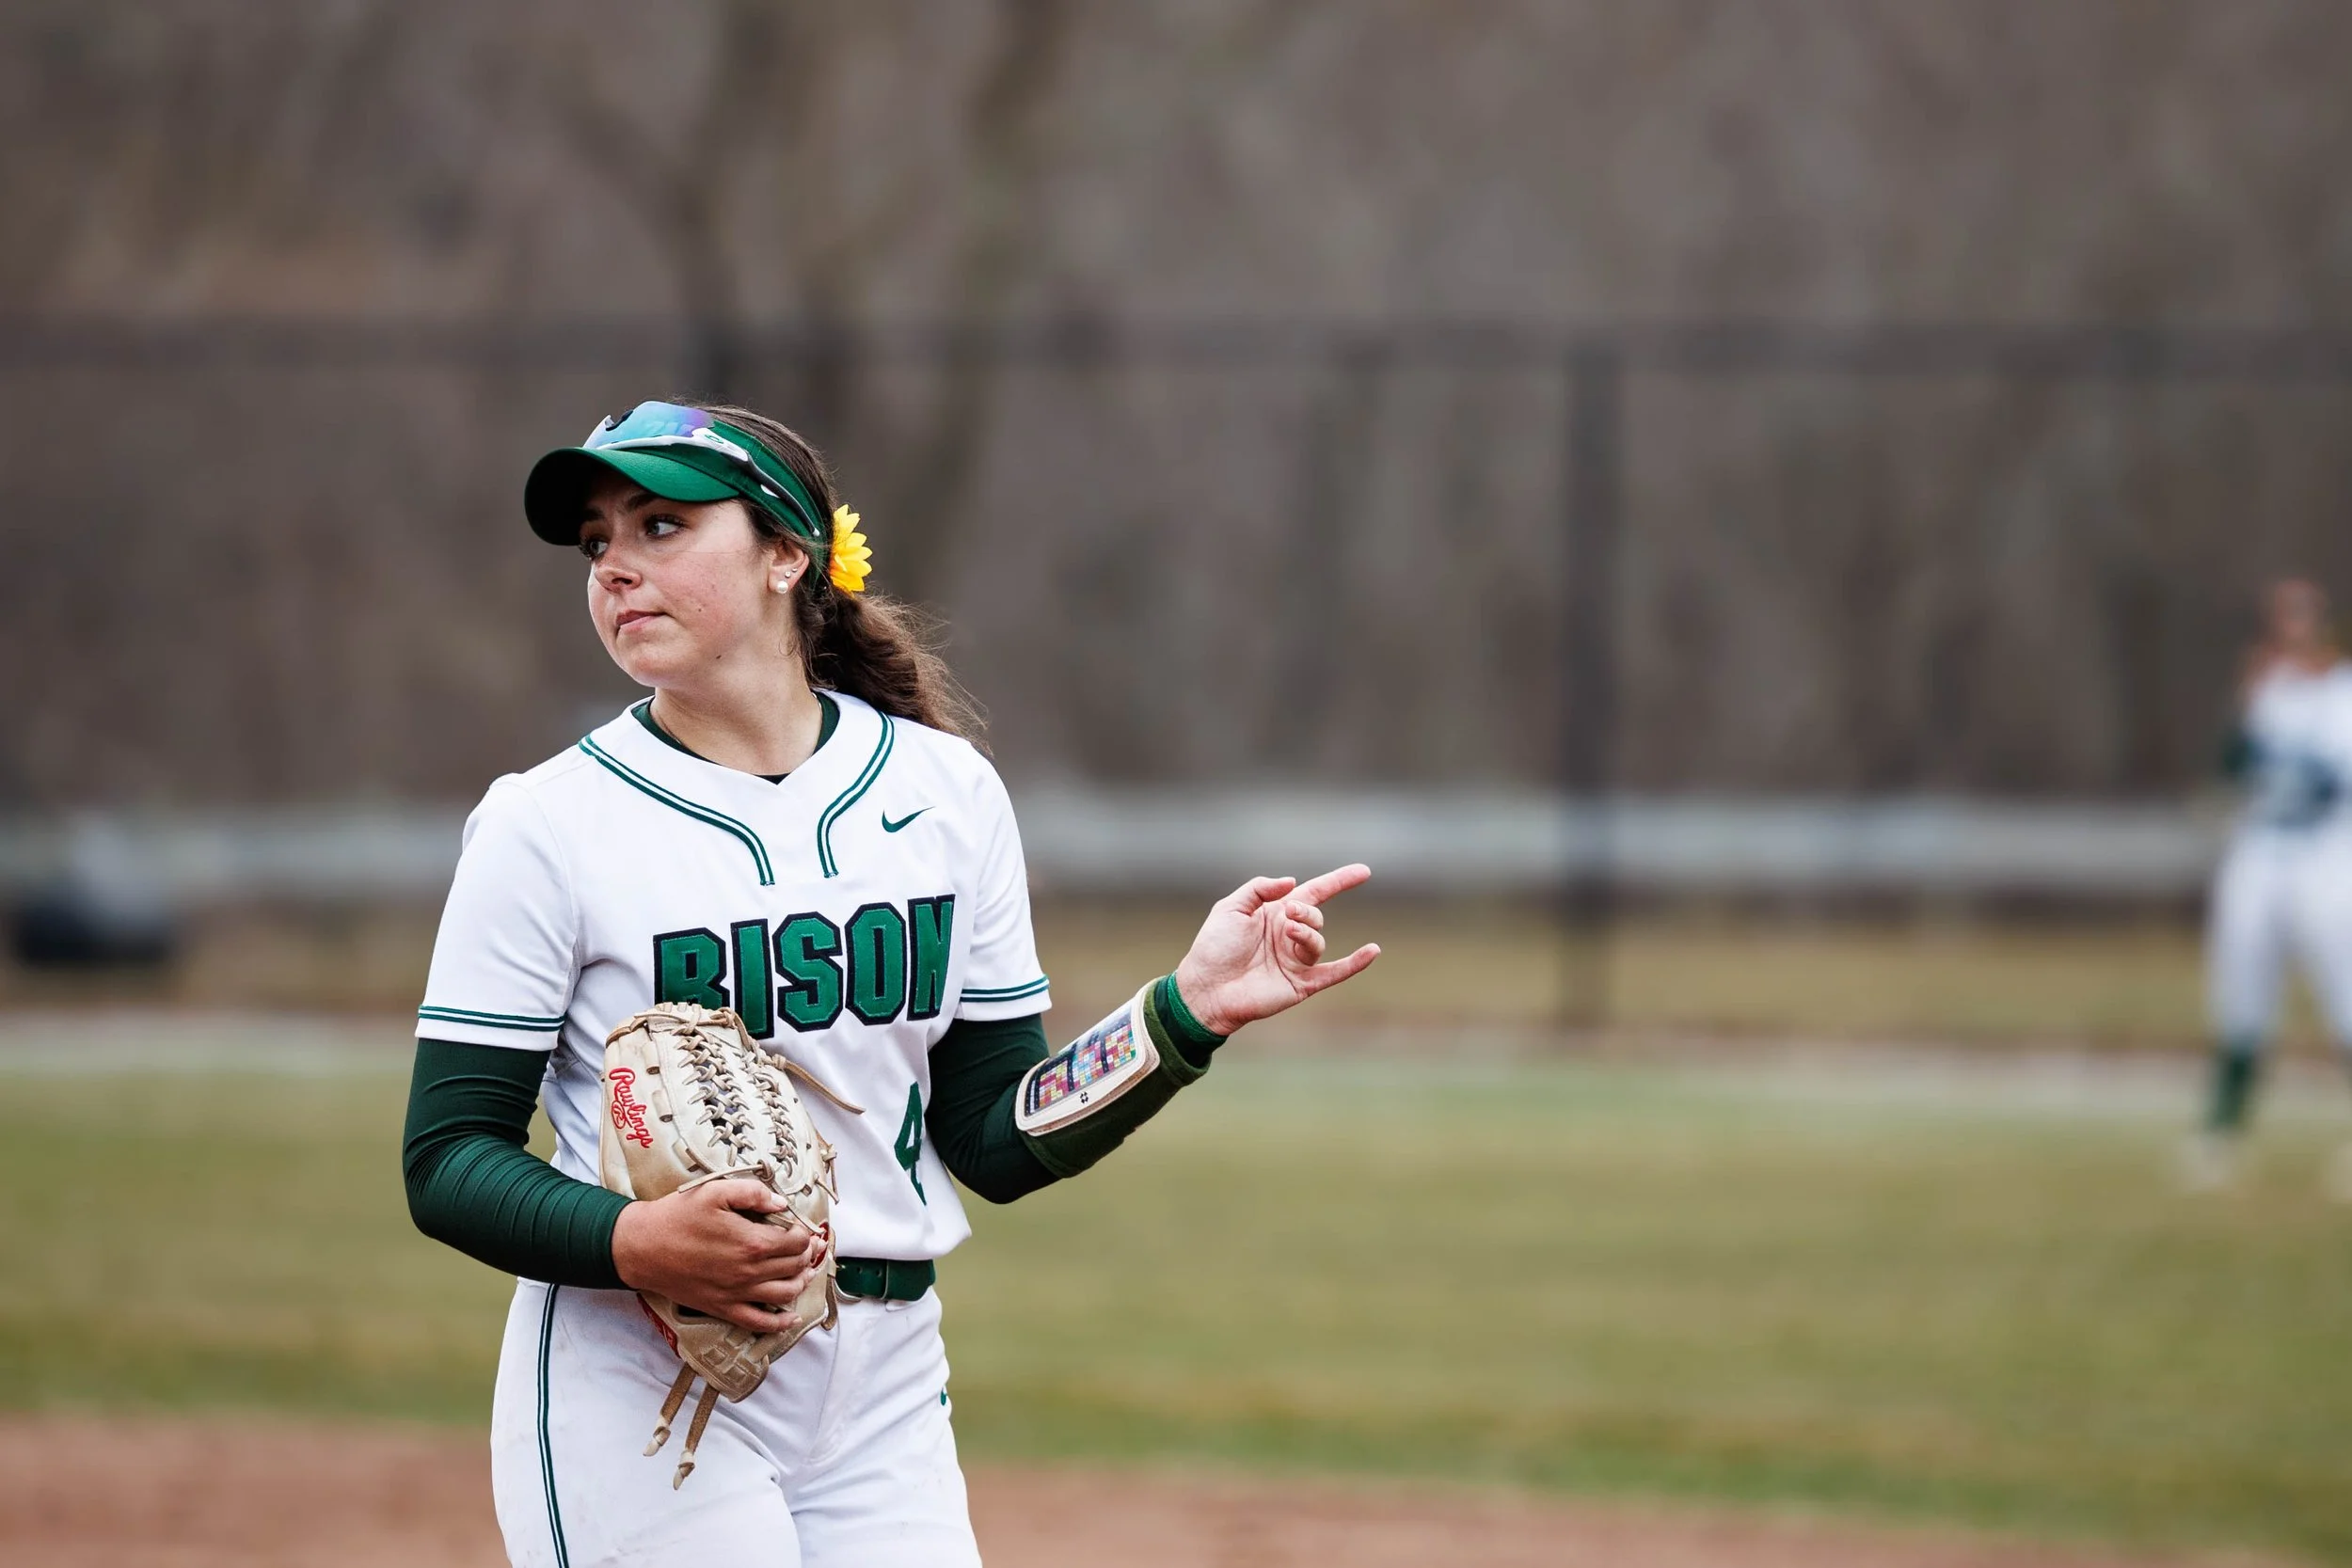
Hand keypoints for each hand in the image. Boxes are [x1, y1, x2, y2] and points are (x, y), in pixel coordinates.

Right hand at [610, 1178, 828, 1333]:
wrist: (642, 1247)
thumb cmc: (677, 1216)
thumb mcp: (715, 1191)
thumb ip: (753, 1193)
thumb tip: (781, 1203)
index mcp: (751, 1241)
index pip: (795, 1242)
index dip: (805, 1234)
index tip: (805, 1229)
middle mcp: (748, 1272)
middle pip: (794, 1267)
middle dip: (808, 1256)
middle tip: (810, 1246)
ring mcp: (736, 1293)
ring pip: (784, 1295)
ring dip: (802, 1283)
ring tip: (806, 1272)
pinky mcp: (722, 1308)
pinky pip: (758, 1323)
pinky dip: (780, 1323)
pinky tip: (791, 1317)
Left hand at [1171, 863, 1380, 1036]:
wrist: (1205, 988)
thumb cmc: (1213, 948)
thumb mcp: (1231, 907)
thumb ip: (1260, 889)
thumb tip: (1292, 882)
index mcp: (1275, 914)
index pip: (1315, 892)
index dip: (1339, 881)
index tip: (1364, 871)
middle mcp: (1289, 936)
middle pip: (1315, 916)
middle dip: (1306, 913)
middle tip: (1288, 915)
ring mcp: (1296, 961)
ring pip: (1318, 942)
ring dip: (1308, 934)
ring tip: (1289, 933)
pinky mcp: (1300, 984)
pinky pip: (1334, 973)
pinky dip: (1354, 963)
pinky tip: (1372, 951)